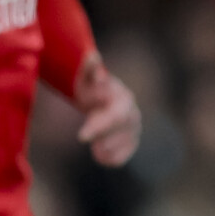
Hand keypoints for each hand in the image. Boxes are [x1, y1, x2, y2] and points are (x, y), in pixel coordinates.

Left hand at [69, 51, 141, 167]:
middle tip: (85, 140)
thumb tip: (92, 56)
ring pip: (125, 144)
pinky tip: (100, 155)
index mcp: (124, 99)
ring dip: (108, 148)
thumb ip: (89, 69)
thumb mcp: (87, 79)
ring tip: (96, 148)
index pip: (116, 117)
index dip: (99, 128)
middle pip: (121, 132)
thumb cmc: (91, 89)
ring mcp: (134, 130)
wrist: (101, 100)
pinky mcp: (131, 143)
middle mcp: (133, 115)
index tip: (80, 137)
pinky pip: (123, 156)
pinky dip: (112, 159)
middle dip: (104, 138)